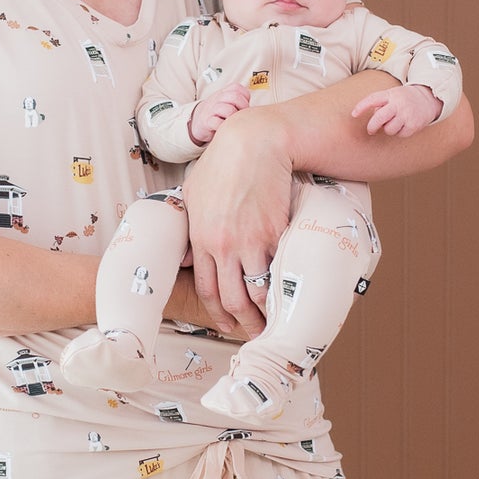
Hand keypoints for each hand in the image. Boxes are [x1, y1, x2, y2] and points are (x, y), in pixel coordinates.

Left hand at [179, 105, 293, 333]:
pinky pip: (278, 272)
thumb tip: (191, 255)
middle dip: (244, 323)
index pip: (208, 290)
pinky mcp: (274, 233)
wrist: (254, 143)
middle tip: (256, 335)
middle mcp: (223, 247)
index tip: (228, 326)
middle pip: (232, 299)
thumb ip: (190, 227)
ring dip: (266, 314)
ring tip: (275, 324)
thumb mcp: (193, 194)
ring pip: (256, 292)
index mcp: (200, 239)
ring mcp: (250, 242)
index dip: (218, 314)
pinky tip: (289, 300)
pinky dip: (283, 290)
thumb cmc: (222, 162)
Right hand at [188, 81, 252, 145]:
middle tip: (241, 116)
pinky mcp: (206, 121)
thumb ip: (241, 103)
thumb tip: (259, 110)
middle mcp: (217, 98)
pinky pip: (217, 122)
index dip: (245, 99)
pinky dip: (222, 126)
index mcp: (224, 92)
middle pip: (235, 97)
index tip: (243, 107)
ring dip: (233, 118)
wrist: (198, 122)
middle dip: (242, 107)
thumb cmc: (219, 114)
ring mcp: (211, 109)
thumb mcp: (228, 103)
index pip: (238, 89)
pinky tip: (223, 128)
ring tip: (232, 123)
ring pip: (228, 109)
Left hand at [350, 80, 441, 136]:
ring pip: (388, 129)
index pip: (373, 99)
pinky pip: (400, 134)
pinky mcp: (414, 125)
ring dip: (388, 129)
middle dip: (372, 127)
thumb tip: (372, 119)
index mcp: (391, 94)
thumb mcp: (392, 95)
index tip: (354, 114)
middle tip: (371, 130)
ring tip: (394, 123)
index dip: (361, 107)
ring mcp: (406, 114)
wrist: (428, 98)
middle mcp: (398, 104)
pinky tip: (404, 125)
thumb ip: (380, 104)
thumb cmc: (404, 98)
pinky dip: (399, 132)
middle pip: (379, 118)